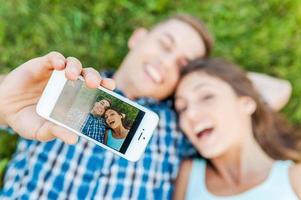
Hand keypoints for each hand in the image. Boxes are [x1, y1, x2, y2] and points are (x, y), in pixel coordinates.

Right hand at [0, 51, 114, 143]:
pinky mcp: (42, 65)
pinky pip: (53, 58)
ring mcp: (57, 74)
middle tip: (94, 84)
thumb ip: (57, 132)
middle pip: (88, 75)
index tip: (112, 88)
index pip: (95, 90)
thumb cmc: (28, 121)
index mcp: (75, 99)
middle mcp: (70, 85)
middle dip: (94, 77)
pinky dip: (58, 59)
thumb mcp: (42, 130)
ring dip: (76, 68)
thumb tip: (73, 140)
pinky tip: (59, 65)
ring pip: (73, 64)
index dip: (105, 87)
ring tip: (72, 76)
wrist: (4, 110)